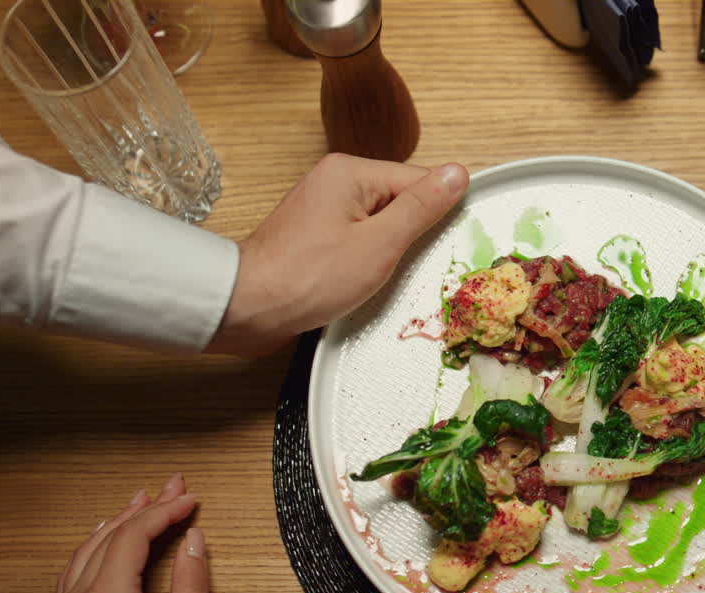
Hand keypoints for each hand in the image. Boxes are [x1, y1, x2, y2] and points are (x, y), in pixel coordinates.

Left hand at [54, 473, 208, 592]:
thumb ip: (191, 584)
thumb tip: (194, 541)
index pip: (134, 536)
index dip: (166, 511)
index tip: (191, 498)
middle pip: (110, 536)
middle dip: (145, 508)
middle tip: (174, 486)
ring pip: (88, 550)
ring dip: (117, 522)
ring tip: (142, 501)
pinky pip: (73, 571)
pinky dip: (94, 546)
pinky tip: (104, 540)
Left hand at [206, 155, 469, 354]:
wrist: (247, 308)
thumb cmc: (310, 278)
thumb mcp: (380, 243)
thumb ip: (421, 207)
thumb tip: (457, 173)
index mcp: (350, 172)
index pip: (417, 180)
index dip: (434, 214)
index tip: (439, 245)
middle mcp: (334, 181)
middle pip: (398, 200)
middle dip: (409, 235)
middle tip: (402, 265)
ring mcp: (322, 208)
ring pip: (379, 223)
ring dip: (387, 250)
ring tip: (377, 275)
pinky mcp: (314, 234)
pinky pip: (358, 238)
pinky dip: (366, 259)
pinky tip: (360, 280)